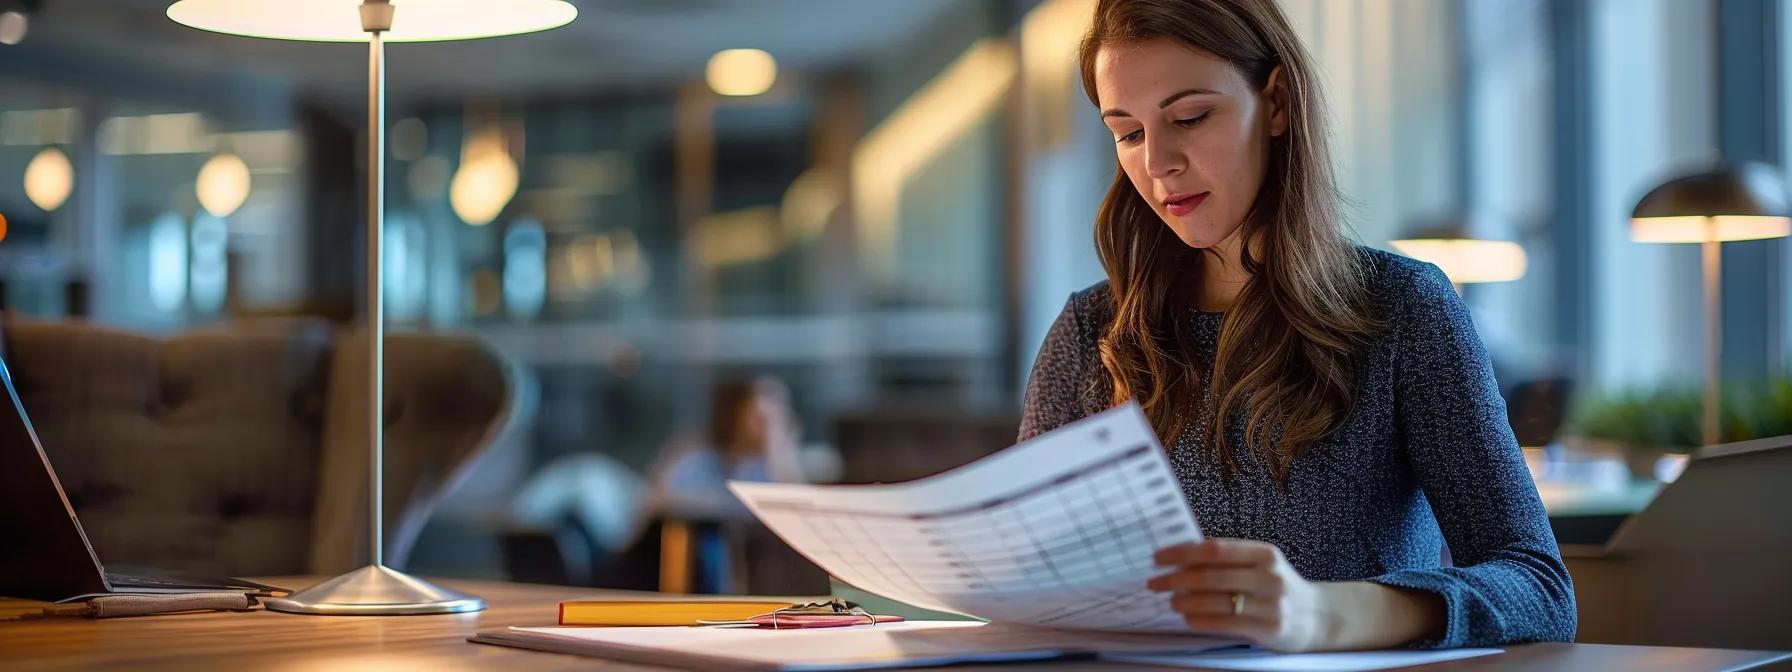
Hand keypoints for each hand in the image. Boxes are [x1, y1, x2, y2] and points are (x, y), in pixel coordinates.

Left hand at [1147, 538, 1332, 651]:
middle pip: (1210, 575)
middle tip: (1155, 582)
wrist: (1317, 617)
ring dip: (1185, 601)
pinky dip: (1201, 619)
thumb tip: (1179, 559)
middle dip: (1175, 578)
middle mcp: (1269, 575)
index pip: (1214, 549)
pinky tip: (1188, 617)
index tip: (1158, 557)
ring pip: (1216, 600)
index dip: (1181, 552)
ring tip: (1170, 600)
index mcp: (1264, 553)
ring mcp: (1271, 603)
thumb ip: (1228, 561)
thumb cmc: (1276, 587)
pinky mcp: (1270, 628)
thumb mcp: (1260, 565)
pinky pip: (1226, 623)